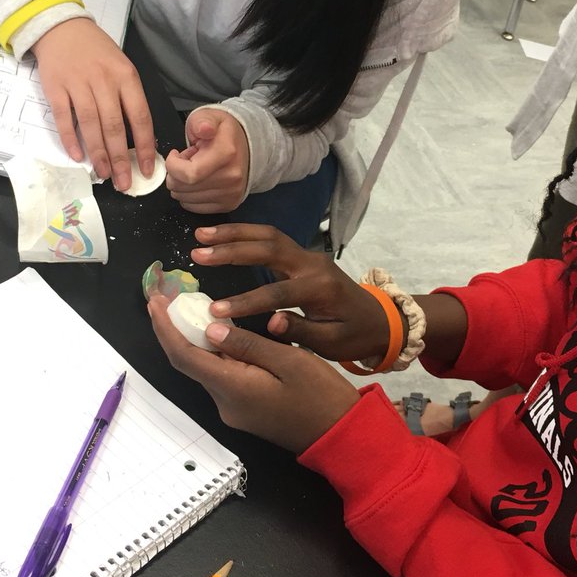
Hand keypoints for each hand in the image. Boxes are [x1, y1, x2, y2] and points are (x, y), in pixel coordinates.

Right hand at [31, 19, 153, 189]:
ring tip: (104, 174)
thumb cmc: (96, 52)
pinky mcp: (55, 88)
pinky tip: (78, 157)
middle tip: (123, 183)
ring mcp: (78, 84)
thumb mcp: (121, 67)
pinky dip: (71, 139)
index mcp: (126, 77)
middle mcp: (104, 81)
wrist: (61, 28)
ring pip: (91, 125)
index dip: (143, 146)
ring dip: (98, 153)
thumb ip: (129, 98)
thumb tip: (139, 138)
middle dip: (120, 159)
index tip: (146, 169)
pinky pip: (64, 118)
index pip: (140, 117)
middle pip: (114, 126)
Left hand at [149, 295, 358, 453]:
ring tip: (193, 306)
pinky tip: (222, 332)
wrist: (341, 436)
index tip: (155, 301)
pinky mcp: (245, 409)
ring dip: (196, 340)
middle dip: (175, 329)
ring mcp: (234, 409)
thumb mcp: (289, 360)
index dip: (165, 328)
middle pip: (190, 362)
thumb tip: (211, 327)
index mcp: (233, 388)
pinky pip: (222, 376)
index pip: (185, 355)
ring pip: (207, 368)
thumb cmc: (322, 396)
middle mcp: (225, 402)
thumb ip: (247, 344)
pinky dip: (216, 353)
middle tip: (170, 297)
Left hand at [164, 109, 249, 212]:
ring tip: (194, 169)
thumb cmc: (222, 132)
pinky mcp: (229, 204)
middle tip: (186, 161)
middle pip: (184, 188)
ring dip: (182, 185)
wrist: (249, 146)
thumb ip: (202, 121)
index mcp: (226, 153)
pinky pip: (194, 207)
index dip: (173, 165)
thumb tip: (204, 129)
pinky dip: (189, 196)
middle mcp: (231, 177)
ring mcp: (231, 193)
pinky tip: (198, 181)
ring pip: (185, 199)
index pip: (188, 174)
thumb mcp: (210, 117)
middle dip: (175, 174)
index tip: (175, 155)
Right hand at [188, 223, 394, 361]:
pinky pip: (271, 239)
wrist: (379, 319)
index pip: (277, 293)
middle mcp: (312, 264)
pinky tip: (223, 235)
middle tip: (198, 253)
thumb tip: (271, 322)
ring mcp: (308, 256)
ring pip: (268, 236)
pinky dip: (246, 234)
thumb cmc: (354, 335)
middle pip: (268, 248)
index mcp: (320, 288)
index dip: (246, 302)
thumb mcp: (332, 343)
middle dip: (232, 250)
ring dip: (234, 233)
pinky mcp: (302, 256)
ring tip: (201, 234)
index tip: (216, 311)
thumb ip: (302, 331)